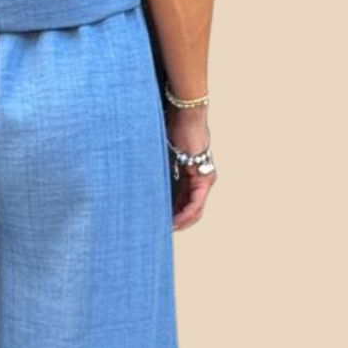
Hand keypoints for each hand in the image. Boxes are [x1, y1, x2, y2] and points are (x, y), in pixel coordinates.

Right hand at [166, 105, 216, 231]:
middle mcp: (203, 179)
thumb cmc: (173, 130)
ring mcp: (205, 179)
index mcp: (193, 175)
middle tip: (163, 231)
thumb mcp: (163, 155)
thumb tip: (142, 182)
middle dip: (179, 223)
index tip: (161, 223)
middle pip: (192, 210)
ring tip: (168, 230)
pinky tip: (175, 221)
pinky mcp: (204, 178)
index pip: (185, 202)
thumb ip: (158, 170)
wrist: (185, 116)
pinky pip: (195, 203)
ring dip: (182, 222)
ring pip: (195, 210)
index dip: (175, 215)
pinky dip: (186, 214)